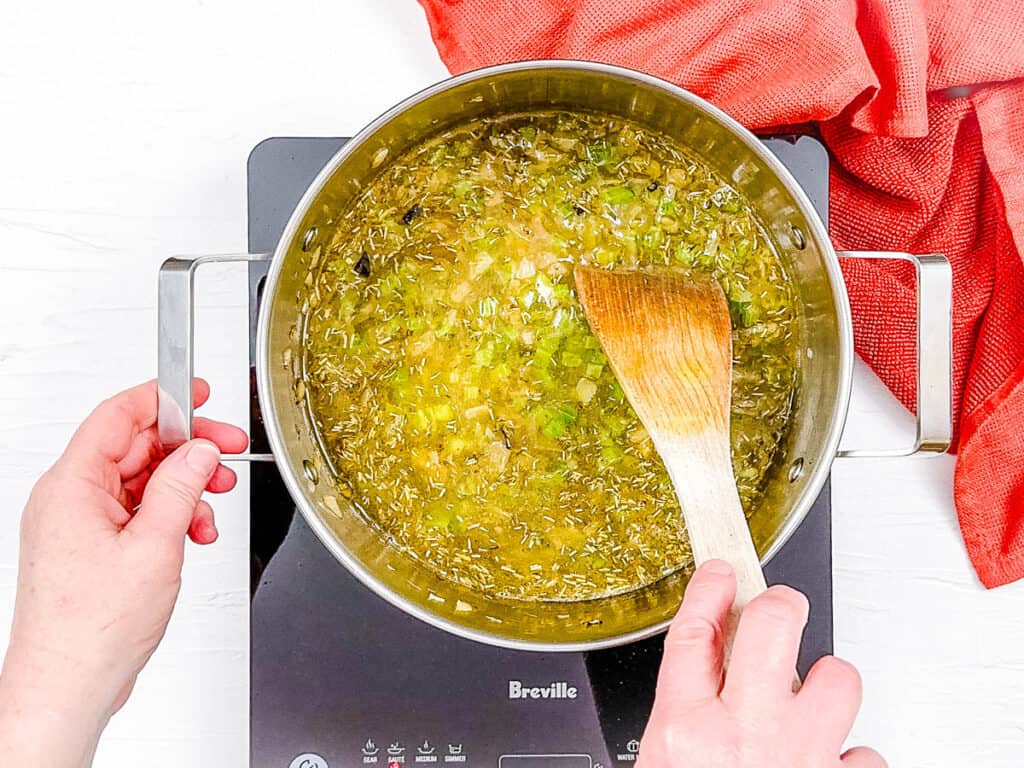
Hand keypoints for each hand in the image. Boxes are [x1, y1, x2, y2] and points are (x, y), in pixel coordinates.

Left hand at [0, 380, 246, 766]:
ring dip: (183, 490)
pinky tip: (192, 535)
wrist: (67, 684)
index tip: (200, 394)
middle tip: (226, 455)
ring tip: (211, 508)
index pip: (119, 416)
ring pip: (140, 482)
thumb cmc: (91, 629)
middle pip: (135, 448)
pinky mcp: (90, 546)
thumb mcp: (154, 545)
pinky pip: (134, 512)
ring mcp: (78, 524)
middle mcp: (69, 499)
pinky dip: (169, 516)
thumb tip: (199, 452)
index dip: (164, 398)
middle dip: (187, 451)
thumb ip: (181, 488)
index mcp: (73, 485)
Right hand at [639, 561, 884, 767]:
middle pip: (773, 624)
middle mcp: (746, 738)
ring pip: (837, 677)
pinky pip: (864, 750)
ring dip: (825, 683)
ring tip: (808, 697)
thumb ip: (681, 715)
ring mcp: (802, 758)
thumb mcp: (663, 763)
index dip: (710, 591)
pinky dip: (847, 752)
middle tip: (780, 608)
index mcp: (687, 732)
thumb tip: (700, 673)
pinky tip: (826, 755)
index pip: (695, 633)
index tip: (720, 574)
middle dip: (781, 604)